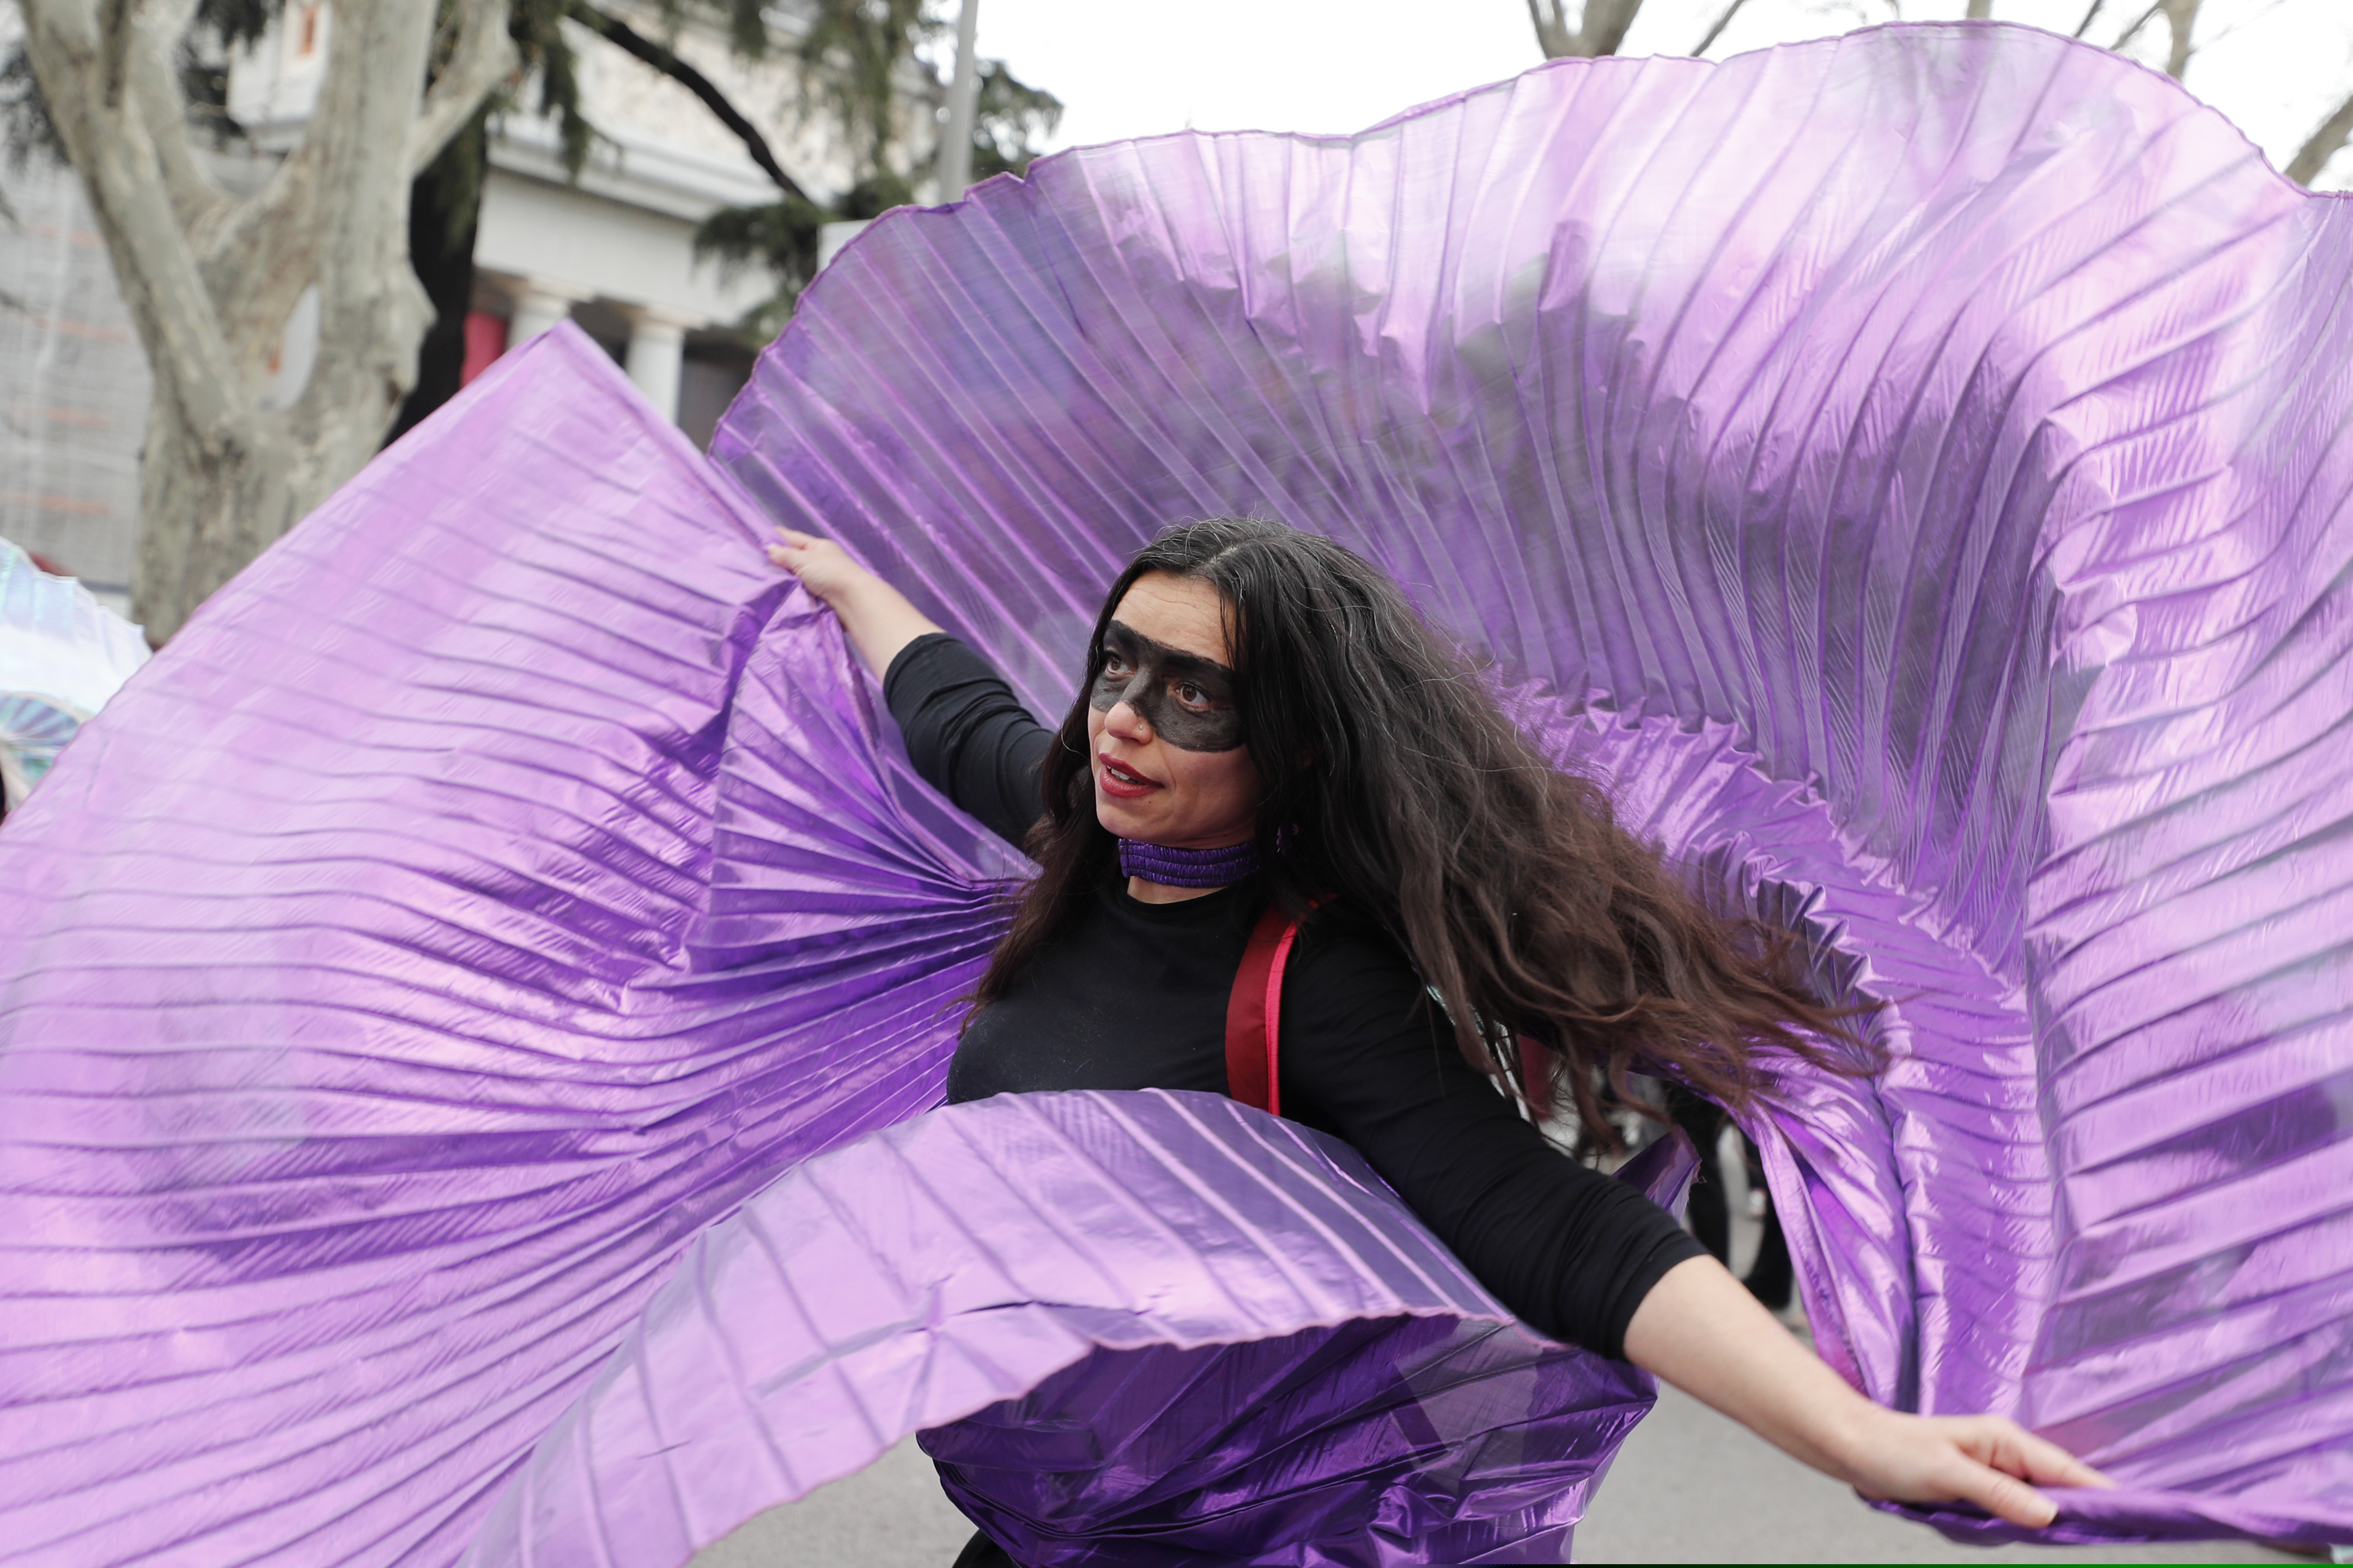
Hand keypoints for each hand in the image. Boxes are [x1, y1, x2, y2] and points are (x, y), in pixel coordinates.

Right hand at [760, 527, 944, 678]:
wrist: (853, 599)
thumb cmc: (829, 573)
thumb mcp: (804, 560)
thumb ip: (786, 555)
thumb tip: (770, 548)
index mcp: (818, 547)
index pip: (794, 538)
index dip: (779, 536)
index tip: (762, 536)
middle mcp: (821, 560)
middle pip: (796, 557)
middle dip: (780, 559)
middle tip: (757, 561)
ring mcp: (823, 577)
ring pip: (799, 574)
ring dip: (786, 576)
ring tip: (764, 577)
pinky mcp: (823, 594)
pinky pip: (803, 589)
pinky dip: (793, 589)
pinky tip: (780, 591)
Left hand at [1836, 1408, 2111, 1527]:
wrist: (1855, 1448)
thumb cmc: (1895, 1451)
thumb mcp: (1947, 1473)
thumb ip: (1998, 1492)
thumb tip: (2049, 1513)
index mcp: (2005, 1440)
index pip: (2065, 1469)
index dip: (2100, 1493)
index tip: (2137, 1516)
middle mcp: (2006, 1454)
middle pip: (2059, 1489)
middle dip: (2076, 1514)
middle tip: (2106, 1539)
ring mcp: (1994, 1473)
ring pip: (2036, 1505)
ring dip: (2038, 1524)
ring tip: (2039, 1534)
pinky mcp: (1979, 1490)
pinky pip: (2011, 1512)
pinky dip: (2013, 1525)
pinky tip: (2003, 1531)